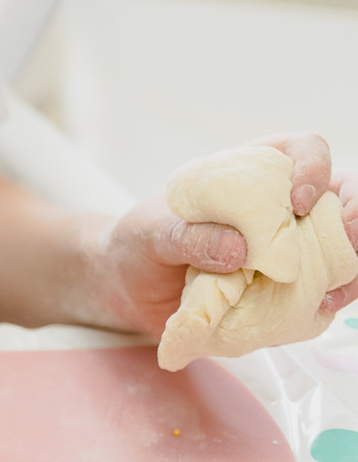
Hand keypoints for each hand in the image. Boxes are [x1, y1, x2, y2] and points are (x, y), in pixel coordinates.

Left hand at [83, 132, 357, 333]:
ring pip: (347, 251)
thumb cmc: (138, 244)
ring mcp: (291, 250)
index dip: (314, 169)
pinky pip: (326, 292)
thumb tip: (238, 249)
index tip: (296, 202)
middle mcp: (281, 208)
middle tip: (346, 246)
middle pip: (346, 201)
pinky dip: (327, 301)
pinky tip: (310, 311)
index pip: (304, 150)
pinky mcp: (290, 289)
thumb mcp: (151, 234)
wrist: (128, 289)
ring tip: (326, 293)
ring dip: (350, 270)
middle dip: (356, 221)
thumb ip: (188, 236)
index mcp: (251, 174)